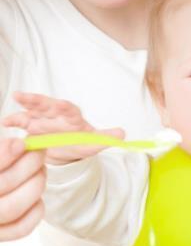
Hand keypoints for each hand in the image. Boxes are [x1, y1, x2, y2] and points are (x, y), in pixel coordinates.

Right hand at [0, 138, 44, 239]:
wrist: (0, 186)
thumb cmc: (1, 167)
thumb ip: (2, 151)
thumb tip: (19, 145)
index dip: (4, 155)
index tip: (21, 143)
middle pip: (2, 185)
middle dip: (28, 165)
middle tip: (38, 152)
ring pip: (13, 207)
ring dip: (35, 183)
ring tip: (40, 169)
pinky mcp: (0, 235)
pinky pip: (22, 227)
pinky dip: (36, 208)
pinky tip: (36, 194)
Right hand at [2, 92, 124, 164]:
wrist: (70, 149)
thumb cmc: (83, 142)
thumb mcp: (95, 142)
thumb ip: (107, 138)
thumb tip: (123, 134)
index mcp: (73, 117)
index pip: (68, 109)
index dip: (63, 107)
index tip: (59, 104)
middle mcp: (57, 114)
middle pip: (47, 105)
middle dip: (36, 100)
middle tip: (22, 96)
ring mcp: (43, 119)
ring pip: (33, 110)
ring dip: (24, 105)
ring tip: (15, 99)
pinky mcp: (32, 126)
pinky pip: (22, 121)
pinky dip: (14, 120)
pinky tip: (5, 123)